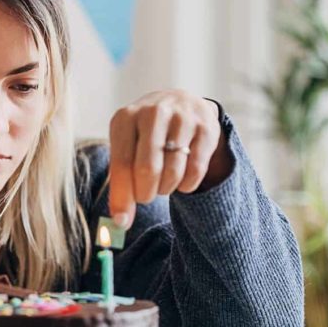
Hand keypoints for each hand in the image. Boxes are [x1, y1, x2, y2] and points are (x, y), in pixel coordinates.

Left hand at [108, 91, 228, 228]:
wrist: (182, 104)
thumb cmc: (146, 136)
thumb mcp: (127, 149)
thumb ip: (121, 184)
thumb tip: (120, 222)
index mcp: (126, 117)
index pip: (122, 163)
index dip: (122, 196)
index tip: (122, 221)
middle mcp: (154, 112)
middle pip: (147, 169)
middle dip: (146, 193)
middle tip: (146, 196)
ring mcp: (182, 118)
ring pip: (173, 172)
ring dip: (166, 188)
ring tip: (163, 182)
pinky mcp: (207, 128)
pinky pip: (196, 170)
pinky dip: (187, 184)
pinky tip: (181, 180)